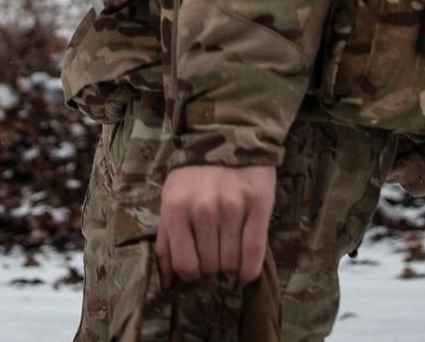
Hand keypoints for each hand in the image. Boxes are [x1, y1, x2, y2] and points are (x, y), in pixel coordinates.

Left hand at [155, 164, 275, 286]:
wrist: (227, 138)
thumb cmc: (193, 176)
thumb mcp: (170, 201)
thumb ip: (166, 242)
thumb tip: (167, 285)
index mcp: (176, 209)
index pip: (185, 266)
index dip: (192, 271)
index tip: (197, 262)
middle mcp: (203, 209)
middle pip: (210, 266)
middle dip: (212, 264)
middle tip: (214, 248)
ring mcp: (232, 207)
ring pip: (232, 263)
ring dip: (230, 263)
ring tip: (229, 246)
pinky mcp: (258, 205)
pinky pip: (254, 252)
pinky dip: (250, 270)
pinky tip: (246, 272)